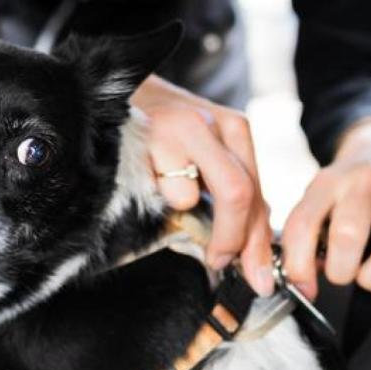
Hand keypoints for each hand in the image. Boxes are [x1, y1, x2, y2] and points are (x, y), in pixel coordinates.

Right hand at [131, 75, 274, 295]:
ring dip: (175, 208)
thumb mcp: (205, 155)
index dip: (259, 241)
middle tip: (219, 261)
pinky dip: (148, 194)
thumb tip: (251, 249)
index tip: (260, 276)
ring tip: (160, 185)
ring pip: (186, 197)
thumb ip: (229, 193)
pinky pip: (147, 189)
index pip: (256, 193)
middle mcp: (206, 123)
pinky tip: (142, 172)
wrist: (110, 93)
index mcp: (232, 128)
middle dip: (231, 239)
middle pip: (237, 194)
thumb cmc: (160, 132)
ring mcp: (170, 128)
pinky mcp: (136, 138)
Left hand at [281, 119, 370, 298]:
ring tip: (364, 271)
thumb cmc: (347, 185)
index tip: (302, 285)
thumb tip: (302, 279)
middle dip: (339, 270)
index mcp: (330, 182)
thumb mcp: (318, 196)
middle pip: (349, 236)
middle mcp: (366, 185)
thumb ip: (305, 233)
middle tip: (338, 272)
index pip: (304, 225)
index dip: (298, 266)